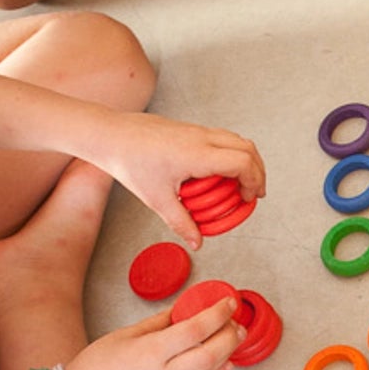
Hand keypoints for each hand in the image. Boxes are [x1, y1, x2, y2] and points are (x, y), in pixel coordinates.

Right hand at [62, 299, 242, 369]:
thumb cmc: (95, 366)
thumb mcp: (125, 335)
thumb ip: (160, 322)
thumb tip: (184, 309)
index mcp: (150, 353)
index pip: (196, 330)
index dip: (217, 314)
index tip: (228, 303)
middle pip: (211, 354)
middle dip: (230, 335)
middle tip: (236, 323)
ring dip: (227, 354)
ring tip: (233, 338)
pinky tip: (224, 365)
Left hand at [93, 109, 266, 247]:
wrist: (111, 135)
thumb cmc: (130, 161)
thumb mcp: (157, 199)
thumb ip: (182, 223)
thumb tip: (197, 242)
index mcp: (199, 154)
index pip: (243, 162)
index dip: (254, 181)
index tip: (249, 198)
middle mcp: (202, 137)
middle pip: (248, 148)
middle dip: (257, 171)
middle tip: (253, 193)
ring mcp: (197, 129)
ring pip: (237, 139)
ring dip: (246, 160)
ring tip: (240, 183)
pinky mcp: (190, 128)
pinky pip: (222, 138)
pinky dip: (231, 153)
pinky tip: (218, 171)